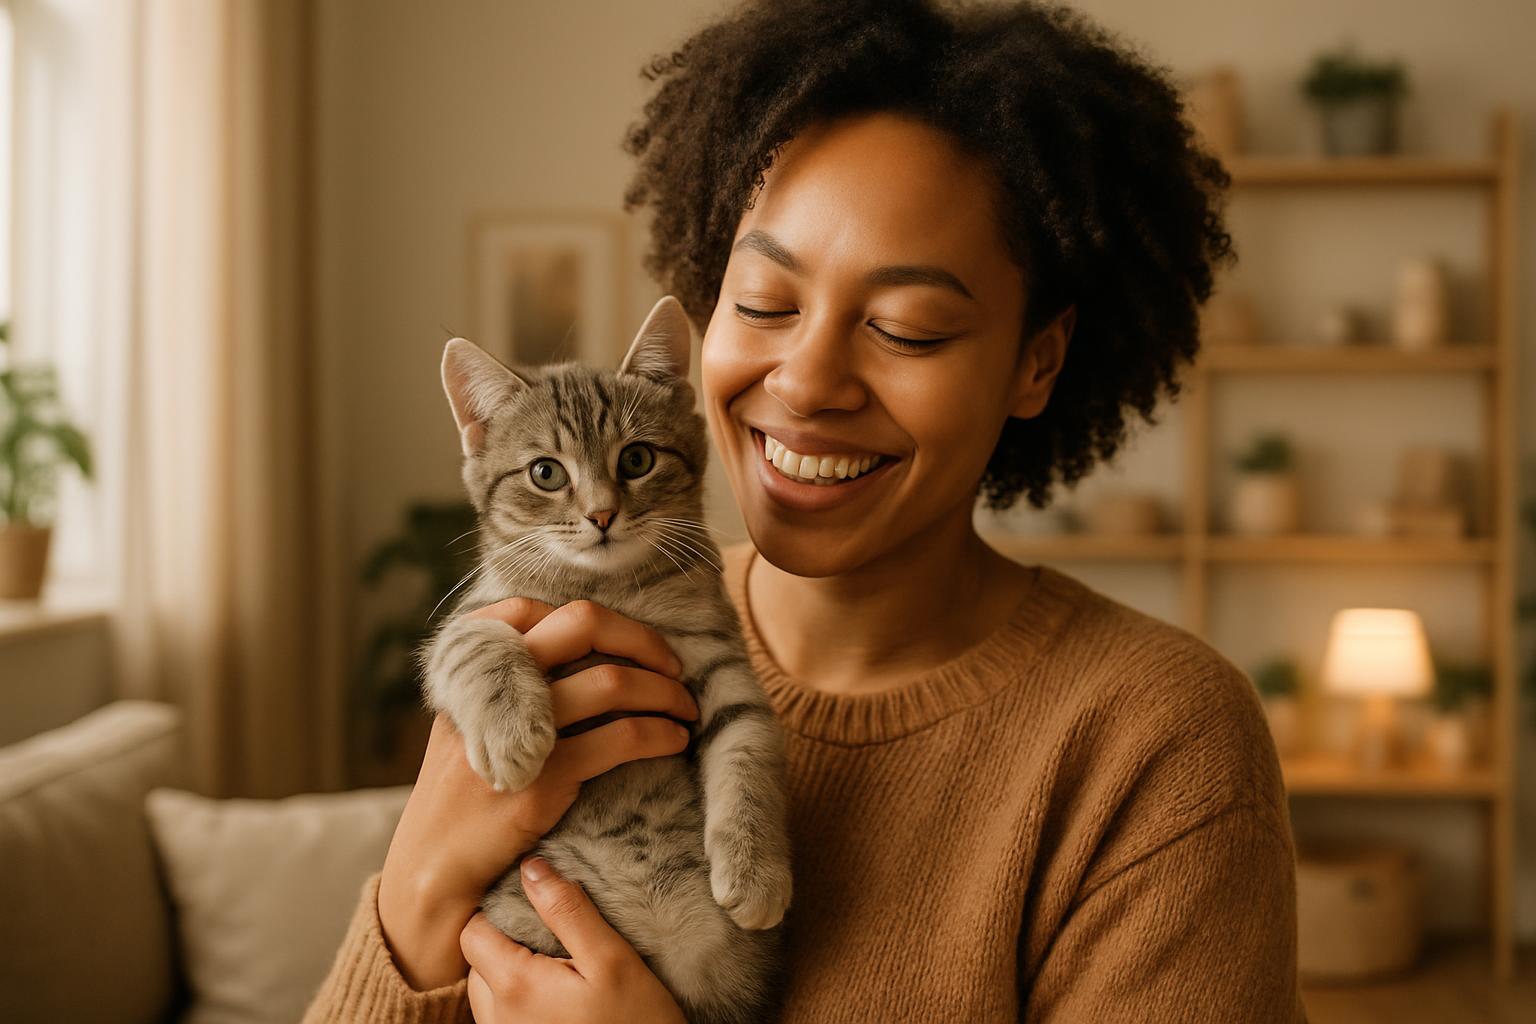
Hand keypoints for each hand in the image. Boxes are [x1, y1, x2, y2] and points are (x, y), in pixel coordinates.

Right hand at [378, 598, 698, 989]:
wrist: (429, 872)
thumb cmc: (460, 798)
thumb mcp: (465, 726)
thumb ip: (503, 686)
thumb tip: (579, 655)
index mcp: (467, 668)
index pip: (530, 607)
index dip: (596, 616)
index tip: (633, 640)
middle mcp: (489, 687)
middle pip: (580, 623)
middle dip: (641, 638)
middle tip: (675, 666)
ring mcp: (516, 730)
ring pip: (611, 681)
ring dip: (663, 691)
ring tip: (686, 709)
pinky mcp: (541, 779)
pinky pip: (620, 738)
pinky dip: (659, 733)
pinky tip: (673, 742)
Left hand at [461, 855, 686, 1023]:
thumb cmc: (637, 1021)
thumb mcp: (611, 958)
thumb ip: (567, 911)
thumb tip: (531, 867)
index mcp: (515, 987)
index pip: (473, 932)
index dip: (498, 911)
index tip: (532, 905)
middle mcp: (498, 1019)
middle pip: (477, 963)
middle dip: (506, 942)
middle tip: (550, 935)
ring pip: (487, 992)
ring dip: (511, 973)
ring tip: (555, 965)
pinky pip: (502, 1016)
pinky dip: (520, 1000)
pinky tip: (557, 996)